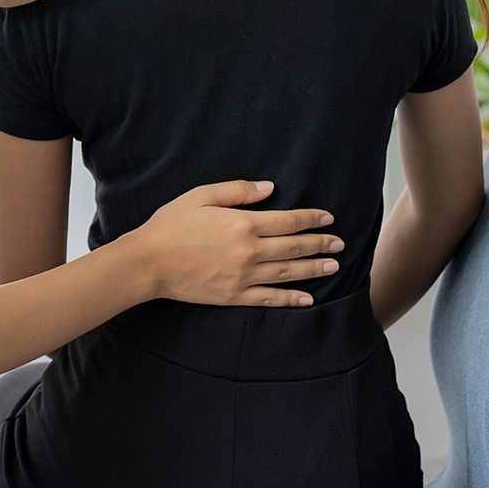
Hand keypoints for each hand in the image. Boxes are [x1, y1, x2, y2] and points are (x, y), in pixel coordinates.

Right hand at [120, 180, 342, 306]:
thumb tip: (269, 188)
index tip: (328, 218)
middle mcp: (249, 251)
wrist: (148, 263)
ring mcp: (243, 276)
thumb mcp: (201, 196)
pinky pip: (270, 299)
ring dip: (314, 269)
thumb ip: (237, 190)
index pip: (288, 221)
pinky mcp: (234, 296)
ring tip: (333, 266)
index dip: (311, 219)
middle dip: (320, 244)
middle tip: (339, 244)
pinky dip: (291, 299)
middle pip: (294, 247)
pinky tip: (308, 299)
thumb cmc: (171, 225)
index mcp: (243, 223)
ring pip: (288, 273)